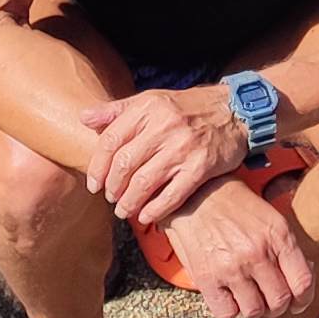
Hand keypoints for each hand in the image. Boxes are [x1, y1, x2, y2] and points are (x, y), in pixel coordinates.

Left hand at [79, 84, 252, 227]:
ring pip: (144, 183)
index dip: (97, 167)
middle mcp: (165, 126)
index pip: (111, 140)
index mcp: (148, 108)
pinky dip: (155, 210)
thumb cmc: (187, 108)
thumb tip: (83, 118)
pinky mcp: (201, 167)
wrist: (235, 111)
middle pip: (125, 164)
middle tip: (110, 198)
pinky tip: (147, 216)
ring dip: (129, 203)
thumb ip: (117, 110)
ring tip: (124, 210)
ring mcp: (184, 147)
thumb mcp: (152, 100)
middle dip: (112, 187)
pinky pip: (172, 195)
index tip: (94, 184)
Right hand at [149, 175, 313, 317]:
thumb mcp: (270, 217)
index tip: (298, 301)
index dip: (304, 299)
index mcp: (278, 234)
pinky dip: (230, 309)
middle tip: (269, 297)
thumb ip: (286, 248)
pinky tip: (228, 294)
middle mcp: (257, 252)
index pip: (303, 283)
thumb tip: (301, 276)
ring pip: (254, 311)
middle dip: (277, 305)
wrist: (196, 194)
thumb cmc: (235, 205)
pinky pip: (227, 313)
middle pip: (279, 302)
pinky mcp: (207, 278)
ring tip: (248, 294)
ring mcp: (231, 267)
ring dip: (253, 307)